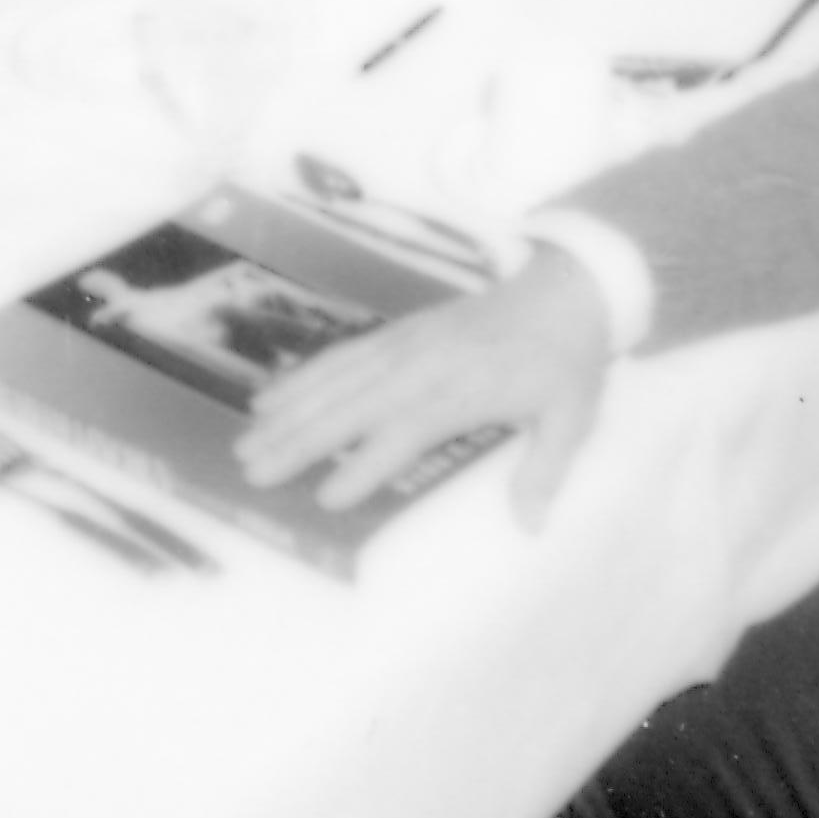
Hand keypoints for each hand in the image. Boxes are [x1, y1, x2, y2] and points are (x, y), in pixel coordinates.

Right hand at [236, 245, 611, 528]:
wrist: (566, 290)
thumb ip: (545, 471)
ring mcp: (405, 343)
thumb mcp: (572, 418)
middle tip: (253, 472)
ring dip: (288, 409)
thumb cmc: (566, 363)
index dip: (367, 464)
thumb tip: (529, 528)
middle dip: (300, 439)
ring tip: (246, 441)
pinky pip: (341, 355)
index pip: (406, 430)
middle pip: (353, 405)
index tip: (327, 496)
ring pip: (336, 378)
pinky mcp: (398, 331)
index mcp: (464, 390)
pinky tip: (269, 397)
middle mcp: (424, 364)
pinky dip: (301, 376)